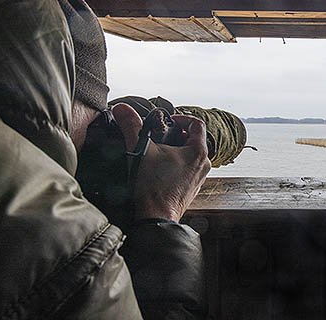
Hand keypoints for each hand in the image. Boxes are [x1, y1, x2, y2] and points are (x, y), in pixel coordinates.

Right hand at [112, 103, 211, 222]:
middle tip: (158, 136)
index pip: (197, 124)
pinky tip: (159, 169)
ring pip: (190, 156)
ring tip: (156, 152)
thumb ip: (132, 126)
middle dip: (176, 135)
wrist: (155, 217)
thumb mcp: (140, 150)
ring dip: (175, 150)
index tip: (167, 121)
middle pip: (193, 140)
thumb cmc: (153, 186)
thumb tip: (122, 108)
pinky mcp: (191, 189)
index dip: (182, 118)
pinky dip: (176, 165)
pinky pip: (187, 170)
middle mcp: (203, 164)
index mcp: (198, 151)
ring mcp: (199, 178)